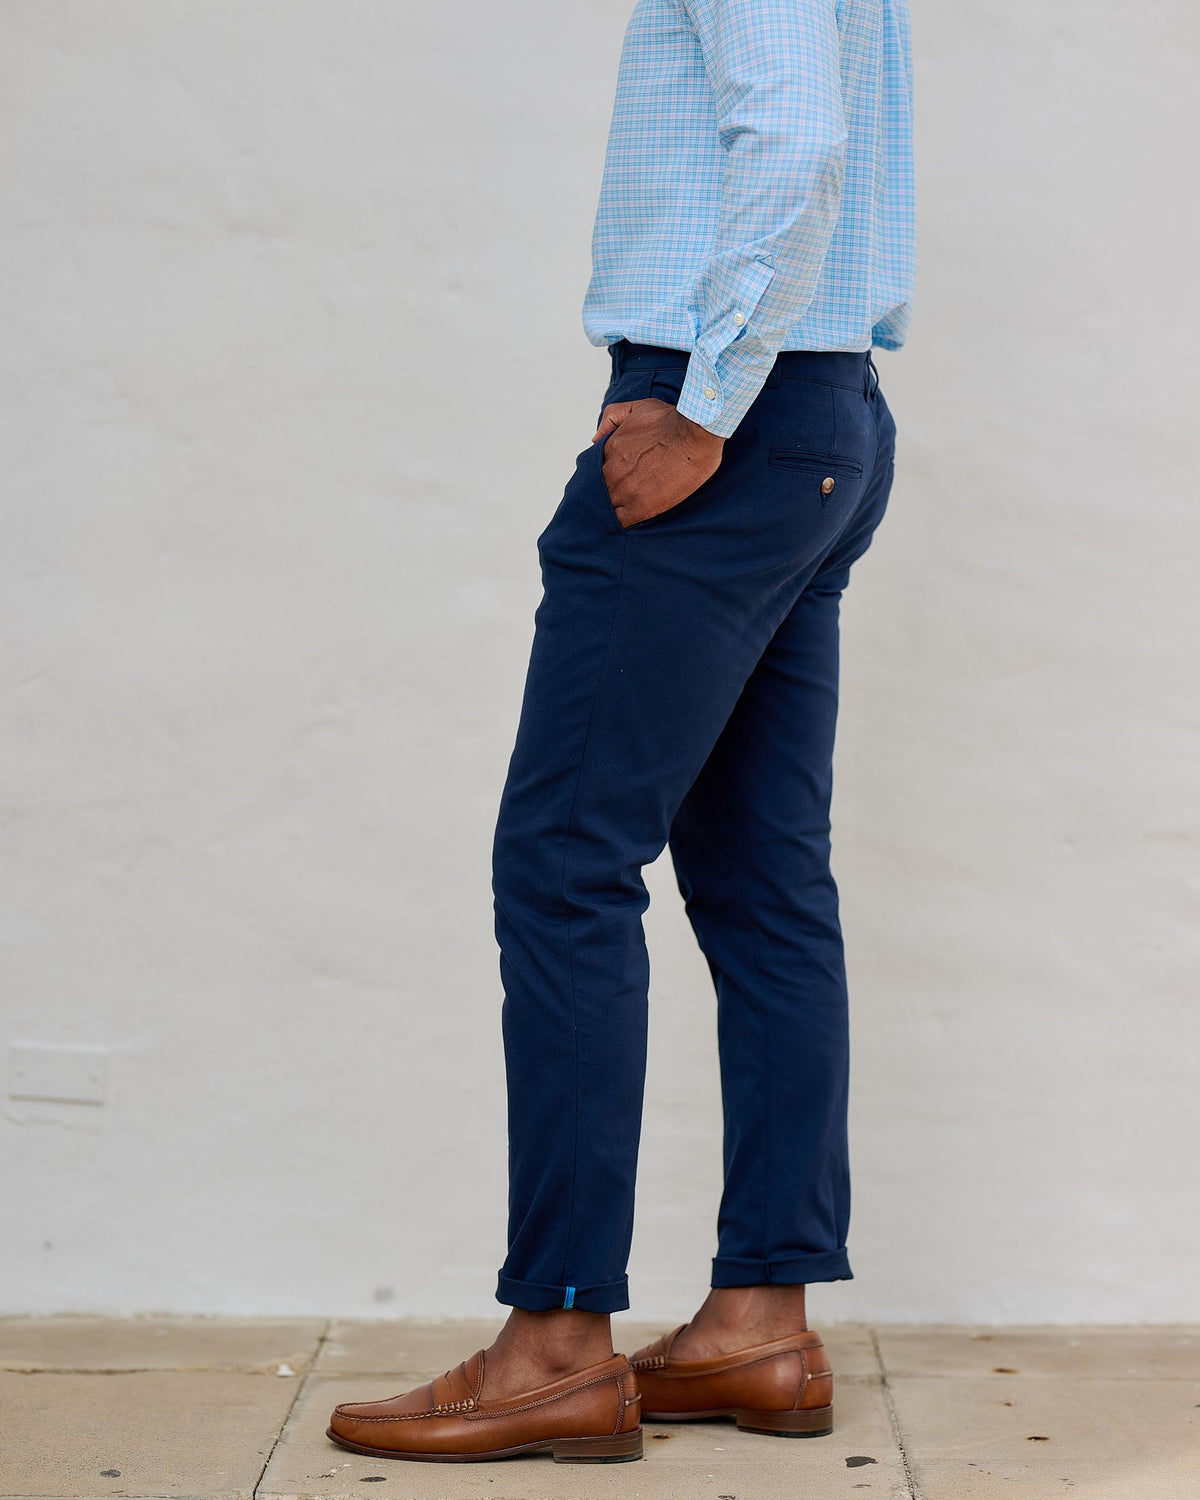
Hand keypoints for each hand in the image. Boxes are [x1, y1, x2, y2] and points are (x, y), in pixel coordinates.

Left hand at [590, 398, 724, 528]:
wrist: (695, 434)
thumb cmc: (671, 419)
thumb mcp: (638, 407)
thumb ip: (612, 417)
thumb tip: (595, 439)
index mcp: (609, 450)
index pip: (596, 470)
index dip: (608, 475)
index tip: (619, 476)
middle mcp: (612, 471)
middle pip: (600, 490)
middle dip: (611, 491)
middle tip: (628, 492)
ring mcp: (624, 491)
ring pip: (608, 507)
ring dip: (617, 507)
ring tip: (632, 506)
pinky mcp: (640, 507)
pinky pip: (621, 522)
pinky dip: (624, 521)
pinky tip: (635, 516)